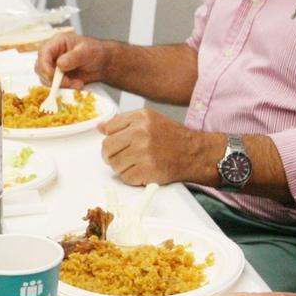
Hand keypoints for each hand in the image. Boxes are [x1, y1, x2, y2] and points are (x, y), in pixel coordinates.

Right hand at [34, 31, 111, 88]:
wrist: (103, 63)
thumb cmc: (96, 52)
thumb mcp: (87, 51)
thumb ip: (73, 57)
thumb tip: (60, 64)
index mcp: (57, 42)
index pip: (43, 52)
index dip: (44, 66)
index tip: (52, 76)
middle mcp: (52, 54)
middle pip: (40, 67)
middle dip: (52, 78)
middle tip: (68, 82)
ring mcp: (53, 66)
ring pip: (45, 78)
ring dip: (60, 84)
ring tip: (76, 83)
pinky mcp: (57, 76)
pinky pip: (54, 85)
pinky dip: (64, 88)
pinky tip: (77, 84)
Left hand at [98, 109, 219, 186]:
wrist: (194, 153)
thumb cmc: (172, 137)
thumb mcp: (149, 120)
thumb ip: (124, 122)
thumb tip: (101, 127)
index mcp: (140, 118)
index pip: (109, 128)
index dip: (111, 138)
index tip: (118, 142)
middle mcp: (141, 133)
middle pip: (107, 147)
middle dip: (111, 154)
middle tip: (123, 156)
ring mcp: (144, 152)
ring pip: (114, 164)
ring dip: (121, 167)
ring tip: (135, 163)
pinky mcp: (147, 170)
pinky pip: (125, 177)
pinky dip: (131, 177)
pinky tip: (143, 170)